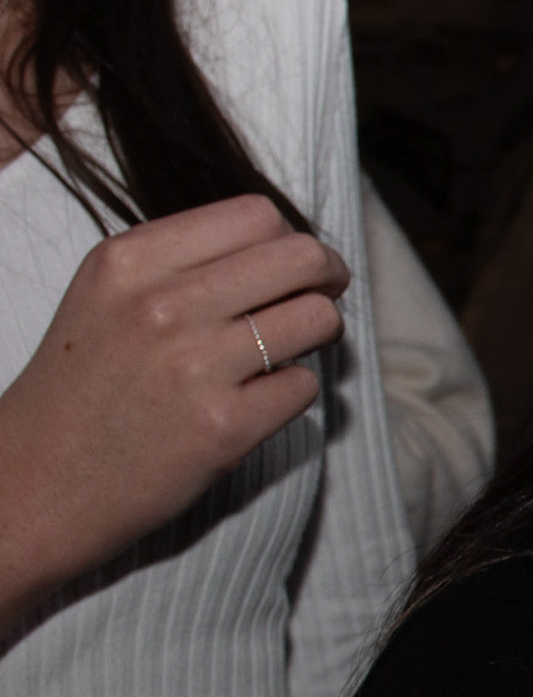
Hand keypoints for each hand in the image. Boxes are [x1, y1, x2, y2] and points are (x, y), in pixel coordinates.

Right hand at [0, 195, 346, 627]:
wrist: (40, 480)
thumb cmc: (85, 386)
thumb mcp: (108, 296)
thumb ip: (182, 262)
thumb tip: (282, 244)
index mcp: (128, 259)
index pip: (255, 215)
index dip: (291, 240)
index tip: (296, 267)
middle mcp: (159, 304)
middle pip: (302, 258)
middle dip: (327, 278)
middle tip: (322, 299)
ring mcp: (192, 366)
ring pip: (318, 318)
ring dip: (319, 336)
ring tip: (286, 353)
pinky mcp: (223, 426)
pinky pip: (305, 386)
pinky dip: (293, 394)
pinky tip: (254, 404)